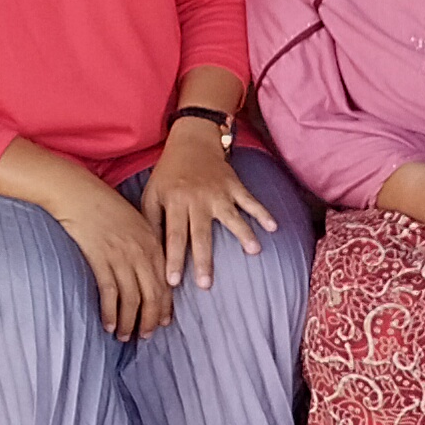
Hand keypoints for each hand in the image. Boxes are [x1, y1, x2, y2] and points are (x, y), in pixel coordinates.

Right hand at [43, 173, 175, 340]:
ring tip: (125, 336)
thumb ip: (145, 244)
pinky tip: (109, 325)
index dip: (165, 307)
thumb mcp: (134, 221)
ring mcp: (121, 256)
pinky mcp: (100, 259)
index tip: (163, 323)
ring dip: (129, 322)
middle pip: (153, 295)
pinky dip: (111, 313)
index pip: (165, 283)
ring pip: (132, 299)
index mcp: (153, 242)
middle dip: (150, 320)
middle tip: (146, 336)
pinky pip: (110, 293)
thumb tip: (147, 272)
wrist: (77, 193)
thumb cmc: (104, 205)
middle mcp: (141, 251)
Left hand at [138, 124, 277, 294]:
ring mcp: (218, 192)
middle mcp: (197, 198)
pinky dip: (263, 213)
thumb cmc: (168, 174)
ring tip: (254, 251)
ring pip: (231, 217)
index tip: (173, 282)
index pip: (174, 235)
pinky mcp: (234, 185)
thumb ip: (151, 221)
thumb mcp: (152, 194)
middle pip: (201, 233)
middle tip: (206, 284)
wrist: (192, 140)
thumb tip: (152, 253)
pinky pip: (250, 200)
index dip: (173, 258)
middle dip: (203, 260)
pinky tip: (273, 227)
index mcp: (174, 201)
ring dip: (244, 234)